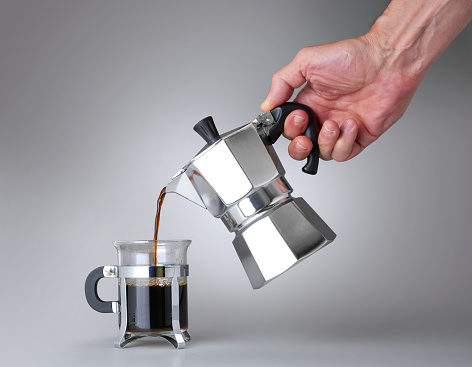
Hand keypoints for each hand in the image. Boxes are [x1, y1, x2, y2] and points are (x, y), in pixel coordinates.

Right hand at [260, 36, 421, 161]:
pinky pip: (344, 154)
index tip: (297, 117)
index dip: (289, 129)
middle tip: (306, 136)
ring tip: (334, 124)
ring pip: (322, 154)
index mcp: (309, 103)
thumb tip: (266, 104)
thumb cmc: (353, 57)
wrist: (387, 61)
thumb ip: (282, 82)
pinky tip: (350, 125)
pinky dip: (344, 143)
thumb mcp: (306, 61)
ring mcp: (341, 129)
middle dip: (299, 147)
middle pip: (302, 147)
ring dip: (325, 142)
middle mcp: (323, 118)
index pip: (289, 128)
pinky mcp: (359, 137)